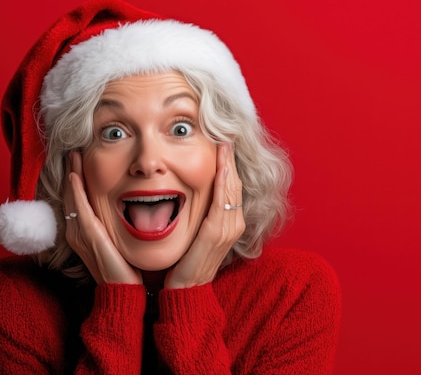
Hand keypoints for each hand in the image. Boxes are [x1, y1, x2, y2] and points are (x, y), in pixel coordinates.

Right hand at [63, 151, 141, 284]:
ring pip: (72, 197)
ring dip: (72, 175)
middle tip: (73, 151)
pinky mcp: (87, 235)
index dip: (77, 179)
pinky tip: (75, 176)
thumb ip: (115, 226)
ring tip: (73, 156)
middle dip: (72, 172)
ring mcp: (79, 233)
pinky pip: (78, 208)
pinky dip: (75, 191)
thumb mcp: (116, 242)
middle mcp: (76, 231)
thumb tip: (129, 210)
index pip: (77, 199)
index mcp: (82, 232)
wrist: (122, 289)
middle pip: (71, 195)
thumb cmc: (122, 267)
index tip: (80, 160)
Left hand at [165, 143, 244, 288]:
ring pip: (231, 189)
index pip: (231, 186)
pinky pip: (222, 202)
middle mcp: (233, 223)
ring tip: (225, 143)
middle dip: (230, 158)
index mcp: (229, 222)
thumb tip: (190, 192)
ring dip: (228, 164)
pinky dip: (223, 183)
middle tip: (225, 133)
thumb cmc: (187, 260)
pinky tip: (222, 166)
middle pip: (235, 183)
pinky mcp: (216, 233)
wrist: (185, 288)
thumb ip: (199, 214)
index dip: (228, 163)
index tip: (222, 142)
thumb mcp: (196, 232)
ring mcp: (228, 229)